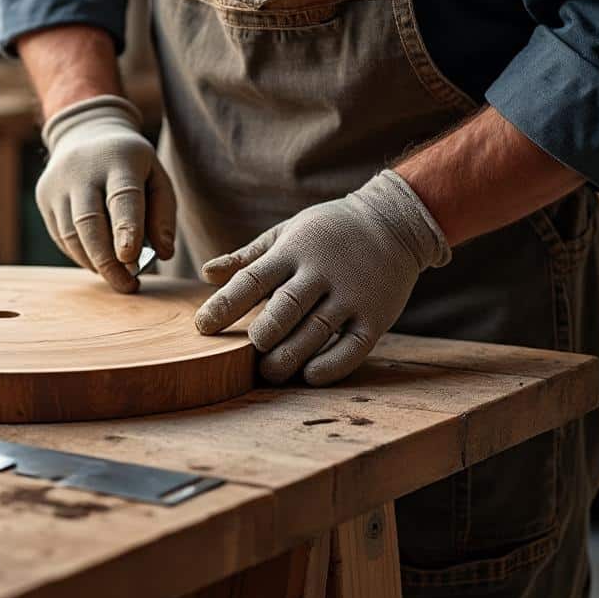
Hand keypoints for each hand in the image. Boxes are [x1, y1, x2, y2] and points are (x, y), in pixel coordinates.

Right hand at [38, 95, 176, 292]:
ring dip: (94, 263)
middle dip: (108, 261)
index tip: (130, 258)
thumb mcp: (156, 177)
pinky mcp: (44, 197)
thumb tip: (163, 254)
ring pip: (71, 235)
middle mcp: (82, 170)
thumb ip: (163, 214)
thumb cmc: (131, 164)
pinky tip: (98, 261)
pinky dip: (81, 255)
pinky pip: (61, 237)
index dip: (126, 229)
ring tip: (117, 278)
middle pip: (89, 223)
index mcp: (119, 159)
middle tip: (128, 285)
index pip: (121, 197)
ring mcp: (57, 184)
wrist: (85, 133)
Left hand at [193, 170, 450, 385]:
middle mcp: (321, 273)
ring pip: (317, 331)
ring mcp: (351, 295)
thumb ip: (247, 257)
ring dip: (290, 355)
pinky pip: (353, 347)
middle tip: (248, 351)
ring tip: (269, 372)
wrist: (396, 221)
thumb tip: (206, 273)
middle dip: (264, 333)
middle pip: (286, 307)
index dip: (225, 304)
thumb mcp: (286, 232)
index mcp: (292, 251)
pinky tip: (310, 375)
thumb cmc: (328, 231)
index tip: (202, 326)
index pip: (252, 279)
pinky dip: (332, 365)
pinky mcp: (376, 316)